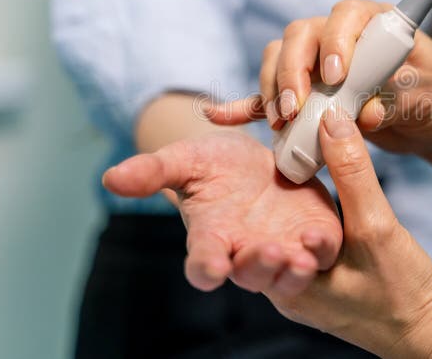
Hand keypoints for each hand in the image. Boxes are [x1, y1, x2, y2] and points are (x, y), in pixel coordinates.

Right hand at [102, 130, 341, 295]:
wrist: (257, 159)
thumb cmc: (215, 165)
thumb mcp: (184, 160)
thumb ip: (152, 171)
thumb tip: (111, 177)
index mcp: (212, 240)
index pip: (203, 265)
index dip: (206, 269)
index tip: (211, 267)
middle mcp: (246, 252)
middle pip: (250, 273)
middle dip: (258, 266)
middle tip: (267, 251)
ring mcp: (283, 249)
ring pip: (287, 273)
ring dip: (293, 270)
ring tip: (300, 257)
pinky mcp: (314, 237)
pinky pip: (320, 253)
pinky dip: (321, 250)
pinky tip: (319, 237)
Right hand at [209, 0, 431, 156]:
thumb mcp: (429, 99)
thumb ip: (397, 102)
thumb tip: (362, 115)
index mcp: (377, 23)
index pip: (347, 15)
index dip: (335, 40)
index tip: (336, 76)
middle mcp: (343, 36)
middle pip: (302, 36)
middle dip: (292, 71)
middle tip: (295, 108)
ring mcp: (320, 62)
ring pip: (281, 60)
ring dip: (273, 89)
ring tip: (281, 122)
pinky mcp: (310, 93)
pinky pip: (273, 94)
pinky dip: (249, 105)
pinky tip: (222, 117)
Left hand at [263, 105, 431, 356]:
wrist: (428, 331)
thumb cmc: (402, 291)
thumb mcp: (377, 226)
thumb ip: (353, 174)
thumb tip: (332, 120)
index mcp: (287, 284)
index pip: (249, 239)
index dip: (245, 197)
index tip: (247, 153)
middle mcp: (285, 289)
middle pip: (258, 235)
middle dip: (260, 198)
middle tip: (258, 154)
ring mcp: (302, 287)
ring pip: (281, 235)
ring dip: (283, 204)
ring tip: (280, 161)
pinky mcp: (320, 281)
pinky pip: (300, 242)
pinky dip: (303, 215)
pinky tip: (307, 187)